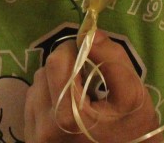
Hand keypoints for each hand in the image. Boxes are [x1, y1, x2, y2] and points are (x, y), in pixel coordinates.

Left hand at [24, 31, 162, 142]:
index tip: (90, 55)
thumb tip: (89, 32)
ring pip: (37, 86)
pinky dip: (49, 98)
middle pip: (45, 72)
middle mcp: (44, 129)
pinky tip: (68, 110)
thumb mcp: (132, 93)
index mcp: (68, 116)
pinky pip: (33, 104)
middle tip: (87, 77)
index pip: (57, 62)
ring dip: (55, 82)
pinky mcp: (31, 142)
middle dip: (66, 65)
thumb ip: (112, 58)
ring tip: (79, 96)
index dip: (74, 49)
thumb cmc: (131, 133)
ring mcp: (35, 138)